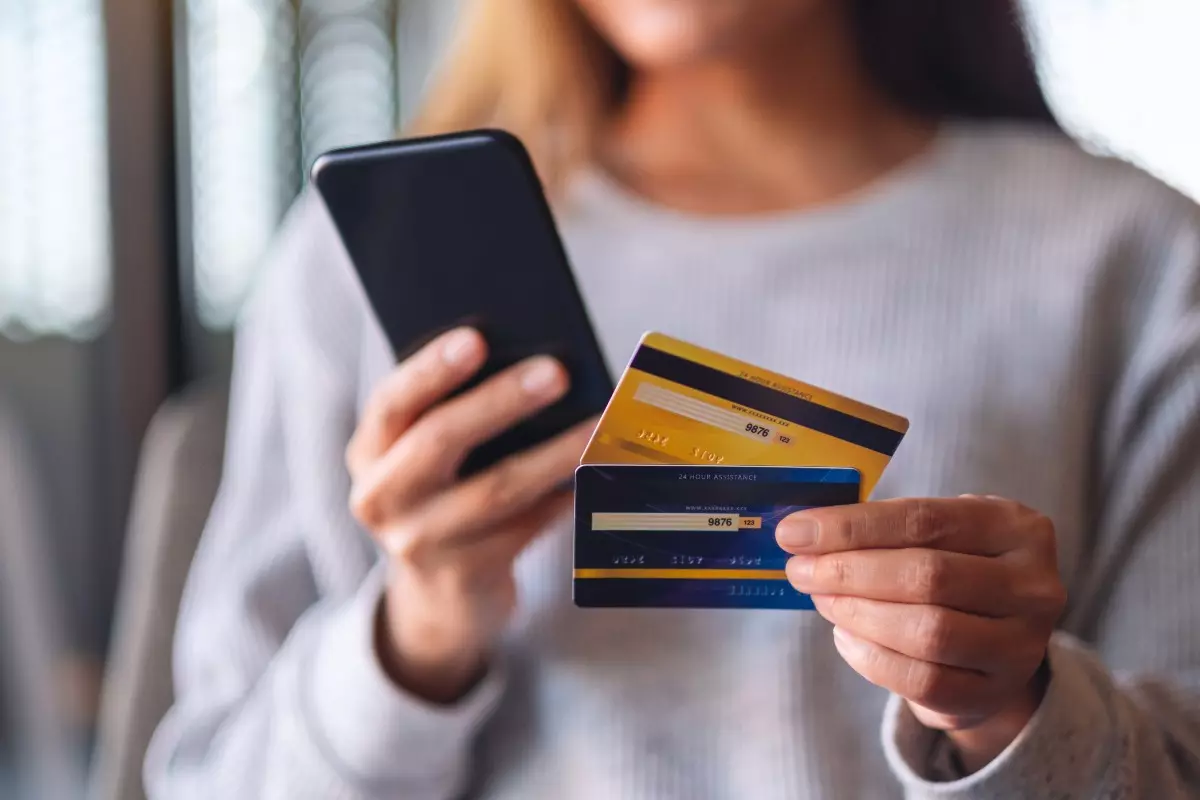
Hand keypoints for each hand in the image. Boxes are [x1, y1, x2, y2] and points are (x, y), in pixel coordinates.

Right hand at [347, 327, 592, 703]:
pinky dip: (563, 494)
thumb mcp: (424, 459)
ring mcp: (420, 542)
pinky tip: (596, 469)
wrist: (438, 596)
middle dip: (501, 401)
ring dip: (553, 452)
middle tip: (556, 371)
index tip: (477, 337)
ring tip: (596, 423)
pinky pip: (526, 526)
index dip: (432, 369)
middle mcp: (382, 498)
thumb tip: (531, 364)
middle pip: (440, 440)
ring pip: (496, 490)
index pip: (392, 402)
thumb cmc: (443, 495)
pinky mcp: (466, 575)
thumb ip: (451, 415)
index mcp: (369, 452)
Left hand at [776, 496, 1065, 771]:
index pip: (923, 520)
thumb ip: (883, 529)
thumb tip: (803, 534)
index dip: (852, 527)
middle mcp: (1032, 585)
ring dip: (859, 614)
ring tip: (823, 600)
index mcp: (1016, 527)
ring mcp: (1021, 645)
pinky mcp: (996, 693)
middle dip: (849, 572)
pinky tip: (845, 637)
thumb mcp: (939, 535)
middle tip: (802, 571)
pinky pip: (925, 681)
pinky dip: (872, 659)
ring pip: (928, 632)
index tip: (795, 532)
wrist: (997, 640)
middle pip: (927, 576)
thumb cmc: (955, 568)